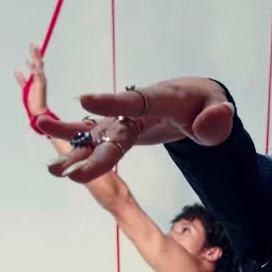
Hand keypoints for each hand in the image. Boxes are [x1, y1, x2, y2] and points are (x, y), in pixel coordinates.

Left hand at [13, 43, 47, 114]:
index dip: (34, 56)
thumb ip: (21, 79)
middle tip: (33, 44)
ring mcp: (41, 81)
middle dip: (36, 53)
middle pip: (39, 63)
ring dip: (36, 57)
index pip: (36, 64)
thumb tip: (16, 71)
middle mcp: (40, 78)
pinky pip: (37, 74)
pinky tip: (28, 62)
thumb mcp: (24, 88)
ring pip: (39, 66)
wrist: (38, 111)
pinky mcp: (40, 85)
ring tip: (33, 49)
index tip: (33, 48)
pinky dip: (33, 68)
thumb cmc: (32, 102)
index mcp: (37, 79)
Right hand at [37, 77, 234, 182]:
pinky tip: (56, 158)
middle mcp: (136, 109)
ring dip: (76, 152)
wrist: (192, 99)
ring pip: (97, 138)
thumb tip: (207, 125)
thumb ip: (217, 117)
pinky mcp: (119, 130)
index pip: (135, 100)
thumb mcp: (218, 108)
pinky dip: (76, 145)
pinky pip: (96, 140)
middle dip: (93, 153)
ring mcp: (124, 120)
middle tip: (70, 172)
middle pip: (112, 132)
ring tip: (52, 169)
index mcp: (161, 99)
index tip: (85, 100)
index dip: (111, 102)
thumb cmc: (206, 105)